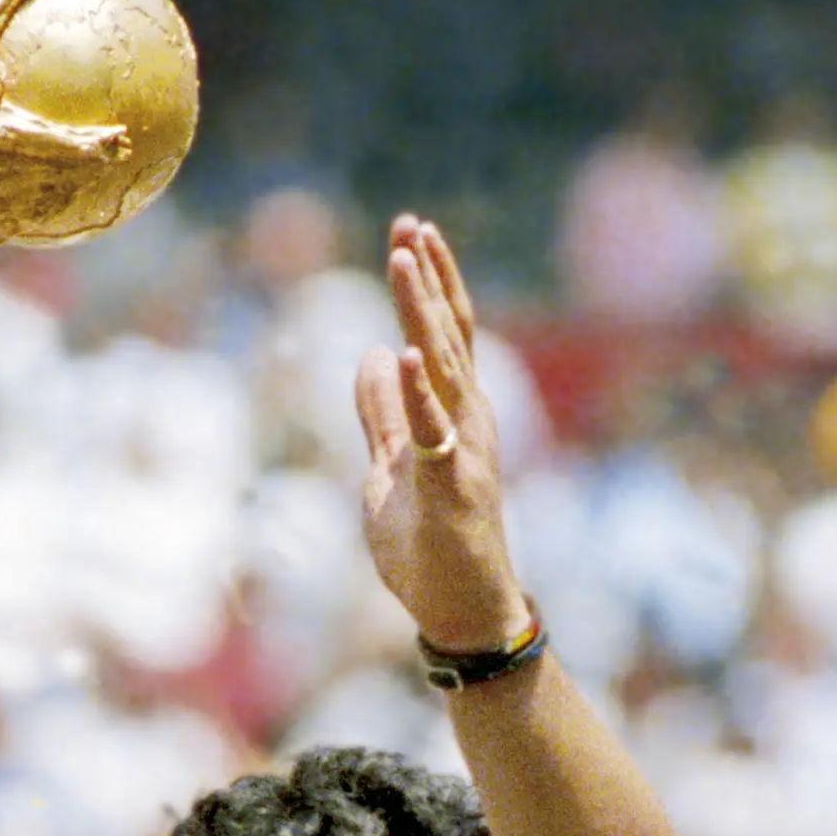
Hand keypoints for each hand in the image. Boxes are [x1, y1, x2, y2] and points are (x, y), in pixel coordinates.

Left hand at [353, 213, 531, 653]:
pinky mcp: (452, 486)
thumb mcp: (390, 468)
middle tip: (409, 224)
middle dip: (426, 278)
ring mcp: (464, 450)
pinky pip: (432, 432)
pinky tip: (401, 350)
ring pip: (441, 367)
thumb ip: (382, 414)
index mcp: (454, 413)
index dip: (429, 282)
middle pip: (447, 334)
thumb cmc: (431, 544)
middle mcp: (468, 420)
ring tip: (404, 260)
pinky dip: (417, 391)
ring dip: (421, 312)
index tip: (411, 232)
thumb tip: (368, 355)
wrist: (462, 611)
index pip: (444, 333)